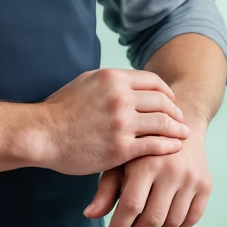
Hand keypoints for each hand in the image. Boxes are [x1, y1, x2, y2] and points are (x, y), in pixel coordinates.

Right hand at [33, 68, 190, 175]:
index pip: (153, 82)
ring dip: (177, 128)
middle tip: (182, 119)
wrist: (43, 134)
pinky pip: (154, 145)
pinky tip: (173, 147)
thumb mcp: (86, 81)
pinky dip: (168, 145)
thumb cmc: (61, 110)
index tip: (171, 102)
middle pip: (162, 101)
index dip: (167, 93)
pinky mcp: (120, 147)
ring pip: (162, 122)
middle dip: (176, 111)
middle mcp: (121, 97)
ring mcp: (122, 122)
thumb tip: (127, 80)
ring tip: (183, 134)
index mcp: (113, 78)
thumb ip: (110, 80)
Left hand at [84, 122, 210, 226]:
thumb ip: (106, 189)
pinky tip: (166, 225)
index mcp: (146, 163)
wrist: (181, 122)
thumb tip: (90, 214)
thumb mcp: (122, 160)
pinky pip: (193, 217)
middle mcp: (172, 170)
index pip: (131, 206)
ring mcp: (191, 178)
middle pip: (153, 219)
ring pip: (173, 222)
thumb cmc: (144, 143)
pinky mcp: (206, 184)